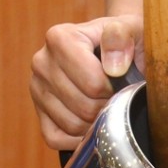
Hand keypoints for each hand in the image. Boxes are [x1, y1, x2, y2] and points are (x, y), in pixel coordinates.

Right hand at [29, 15, 143, 150]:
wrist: (115, 48)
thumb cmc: (124, 40)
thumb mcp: (131, 28)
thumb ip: (121, 37)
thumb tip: (113, 67)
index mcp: (59, 38)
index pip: (92, 82)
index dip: (114, 88)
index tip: (122, 80)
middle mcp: (41, 61)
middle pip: (83, 106)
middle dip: (108, 106)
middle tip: (117, 96)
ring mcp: (36, 88)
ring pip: (71, 125)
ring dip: (96, 122)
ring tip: (106, 105)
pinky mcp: (38, 111)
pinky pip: (56, 138)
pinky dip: (78, 139)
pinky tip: (92, 124)